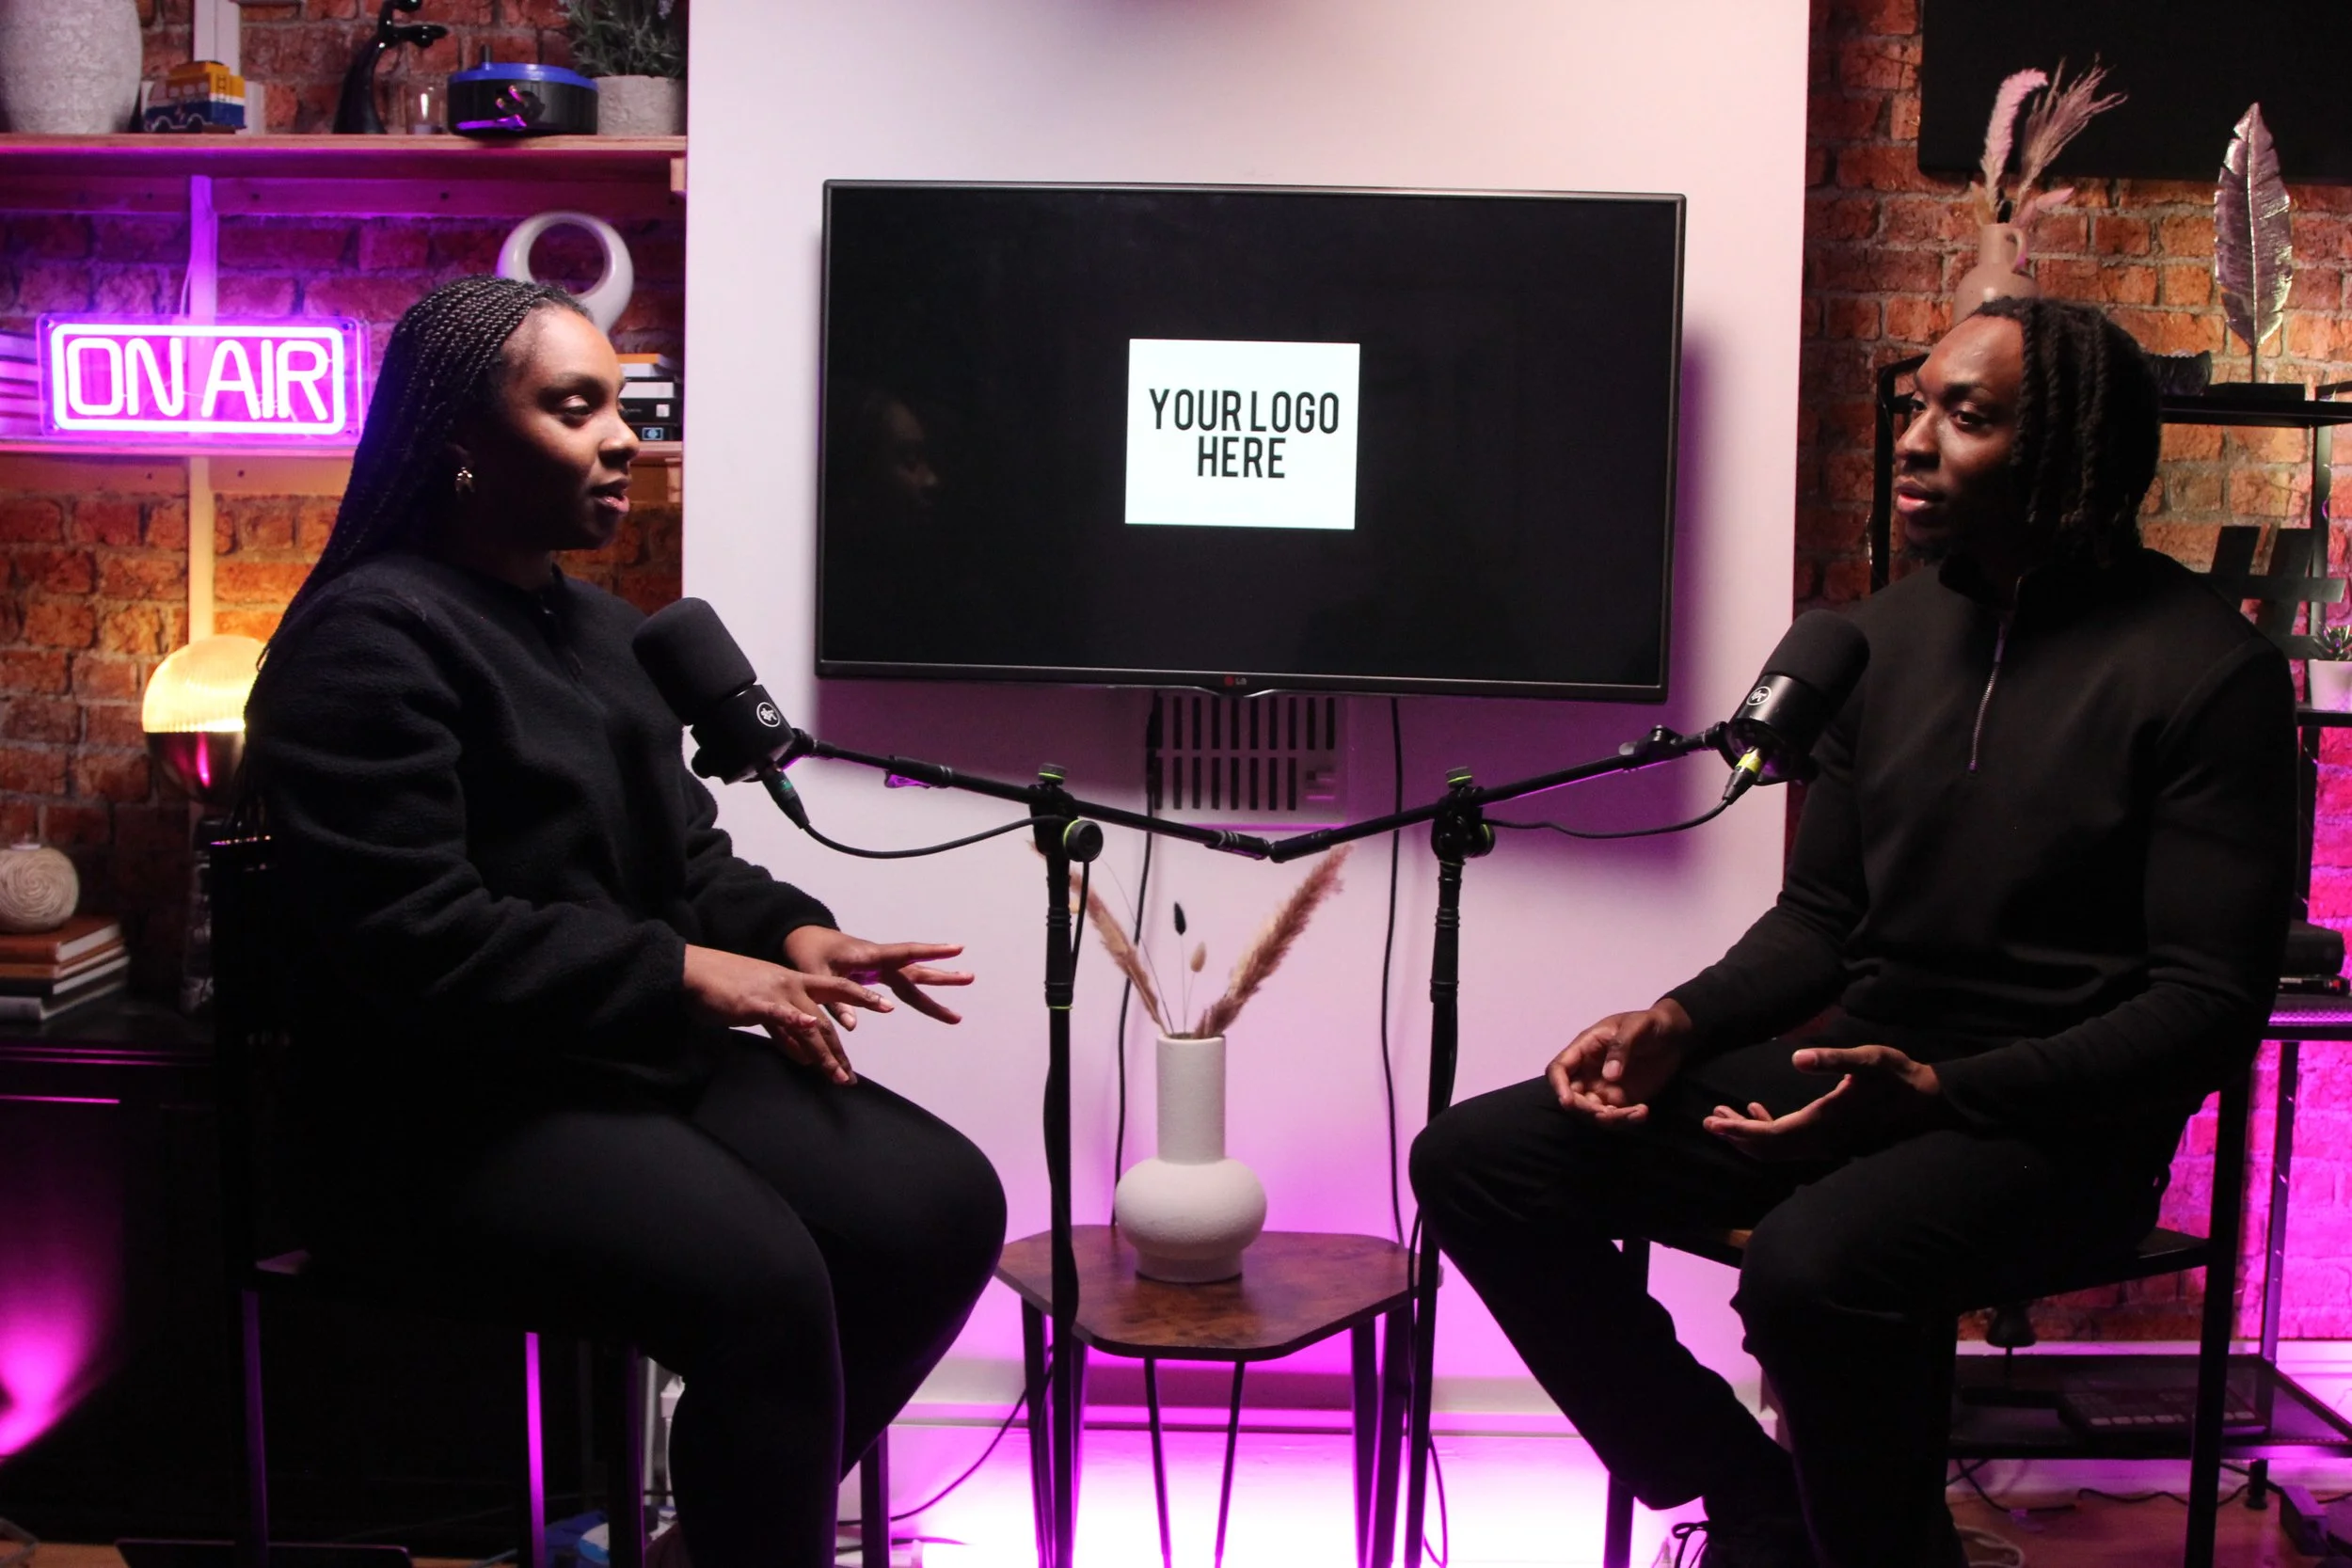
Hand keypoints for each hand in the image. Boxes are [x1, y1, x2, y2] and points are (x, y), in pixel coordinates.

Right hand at [681, 943, 888, 1084]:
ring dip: (824, 1054)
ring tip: (837, 1076)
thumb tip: (804, 1055)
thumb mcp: (763, 1011)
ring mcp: (776, 993)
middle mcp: (791, 985)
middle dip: (840, 1052)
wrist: (695, 972)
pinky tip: (808, 1029)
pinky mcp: (755, 1002)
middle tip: (850, 1077)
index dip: (863, 997)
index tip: (887, 1007)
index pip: (836, 991)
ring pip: (809, 1026)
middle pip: (826, 1020)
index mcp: (795, 983)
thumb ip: (786, 1030)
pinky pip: (779, 1014)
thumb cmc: (727, 990)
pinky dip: (794, 1022)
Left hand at [782, 926, 973, 1026]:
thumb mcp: (815, 976)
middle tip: (970, 977)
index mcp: (868, 956)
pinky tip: (933, 1003)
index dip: (930, 952)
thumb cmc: (808, 955)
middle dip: (943, 974)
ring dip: (938, 984)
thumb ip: (834, 1001)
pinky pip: (902, 984)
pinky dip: (919, 993)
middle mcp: (879, 960)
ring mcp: (880, 967)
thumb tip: (853, 1026)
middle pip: (916, 969)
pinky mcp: (877, 974)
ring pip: (914, 977)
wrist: (804, 939)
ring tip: (963, 991)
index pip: (904, 953)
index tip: (956, 949)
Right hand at [1547, 998, 1692, 1124]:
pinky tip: (1643, 1111)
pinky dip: (1626, 1119)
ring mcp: (1604, 1087)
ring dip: (1609, 1118)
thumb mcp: (1637, 1026)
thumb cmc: (1651, 1023)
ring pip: (1593, 1111)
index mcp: (1585, 1048)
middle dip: (1586, 1109)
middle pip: (1572, 1096)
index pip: (1559, 1068)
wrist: (1674, 1035)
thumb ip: (1621, 1046)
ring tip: (1636, 1112)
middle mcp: (1588, 1071)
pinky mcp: (1621, 1099)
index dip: (1559, 1085)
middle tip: (1610, 1112)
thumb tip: (1608, 1076)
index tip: (1568, 1101)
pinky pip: (1616, 1116)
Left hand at [1702, 1043, 1941, 1160]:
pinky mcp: (1833, 1138)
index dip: (1738, 1132)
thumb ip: (1834, 1059)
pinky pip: (1793, 1142)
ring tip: (1723, 1115)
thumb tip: (1798, 1057)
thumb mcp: (1870, 1059)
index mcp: (1824, 1123)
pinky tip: (1758, 1111)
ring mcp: (1828, 1144)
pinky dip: (1770, 1131)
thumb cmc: (1900, 1077)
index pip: (1770, 1137)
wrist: (1931, 1103)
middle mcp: (1822, 1141)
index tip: (1711, 1123)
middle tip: (1709, 1120)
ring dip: (1750, 1135)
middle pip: (1769, 1149)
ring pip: (1779, 1148)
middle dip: (1736, 1137)